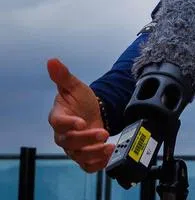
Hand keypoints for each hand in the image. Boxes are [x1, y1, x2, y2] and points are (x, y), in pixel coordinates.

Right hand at [46, 58, 113, 172]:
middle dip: (86, 139)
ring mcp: (74, 147)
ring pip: (78, 155)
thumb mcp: (74, 86)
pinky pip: (87, 165)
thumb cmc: (81, 99)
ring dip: (94, 154)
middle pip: (70, 142)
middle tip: (103, 133)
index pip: (58, 123)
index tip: (81, 122)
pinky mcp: (84, 155)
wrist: (94, 110)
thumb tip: (52, 61)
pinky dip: (97, 164)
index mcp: (59, 117)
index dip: (68, 124)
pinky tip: (108, 158)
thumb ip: (63, 76)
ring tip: (109, 147)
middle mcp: (64, 135)